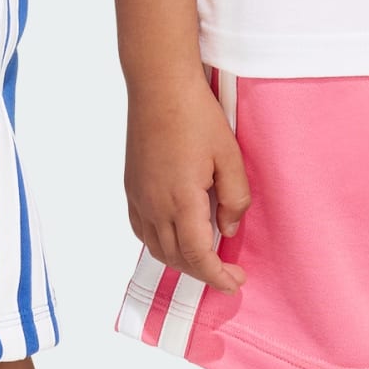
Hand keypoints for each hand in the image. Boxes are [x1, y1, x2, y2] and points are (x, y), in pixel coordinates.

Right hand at [125, 68, 248, 293]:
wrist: (159, 86)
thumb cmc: (196, 115)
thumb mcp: (229, 155)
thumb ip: (235, 198)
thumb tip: (228, 228)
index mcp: (182, 201)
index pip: (198, 258)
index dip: (218, 277)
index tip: (237, 282)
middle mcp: (155, 206)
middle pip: (176, 259)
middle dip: (203, 272)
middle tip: (227, 271)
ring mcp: (139, 197)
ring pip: (156, 248)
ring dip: (181, 261)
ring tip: (204, 256)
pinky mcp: (131, 186)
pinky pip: (141, 230)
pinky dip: (159, 243)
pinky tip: (174, 234)